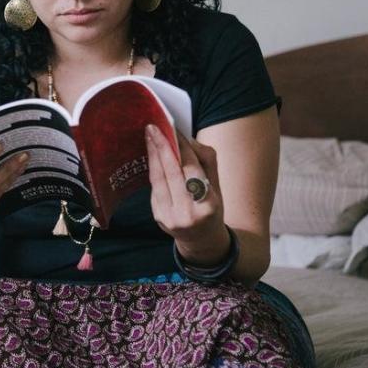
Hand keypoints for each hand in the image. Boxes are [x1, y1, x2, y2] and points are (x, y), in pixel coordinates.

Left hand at [145, 125, 229, 263]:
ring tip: (150, 136)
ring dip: (153, 155)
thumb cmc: (211, 206)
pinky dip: (153, 170)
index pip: (192, 170)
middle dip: (162, 147)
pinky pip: (154, 188)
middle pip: (172, 173)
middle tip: (154, 127)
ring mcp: (170, 217)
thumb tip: (186, 139)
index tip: (174, 129)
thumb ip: (206, 161)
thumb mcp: (217, 185)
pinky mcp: (158, 217)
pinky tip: (152, 155)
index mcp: (208, 205)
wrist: (202, 240)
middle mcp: (188, 213)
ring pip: (158, 179)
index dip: (182, 148)